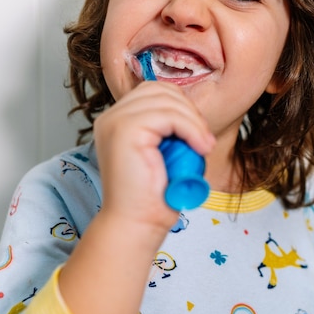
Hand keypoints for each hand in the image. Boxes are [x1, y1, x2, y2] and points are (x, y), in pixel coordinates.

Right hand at [93, 81, 214, 235]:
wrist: (136, 224)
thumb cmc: (151, 197)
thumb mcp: (161, 153)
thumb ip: (168, 129)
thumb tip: (193, 114)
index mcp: (116, 121)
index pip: (153, 92)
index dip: (181, 107)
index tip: (197, 134)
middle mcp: (111, 117)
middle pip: (159, 89)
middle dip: (188, 110)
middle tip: (203, 140)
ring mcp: (115, 121)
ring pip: (167, 100)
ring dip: (193, 121)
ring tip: (203, 146)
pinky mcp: (126, 129)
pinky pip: (169, 115)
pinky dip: (191, 128)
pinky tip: (199, 147)